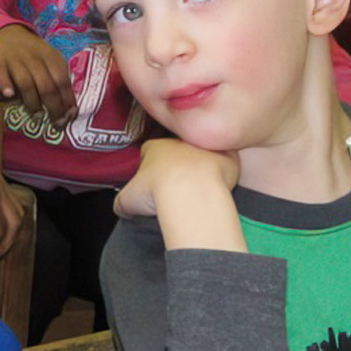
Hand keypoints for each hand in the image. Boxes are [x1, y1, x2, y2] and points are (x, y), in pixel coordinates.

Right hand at [0, 24, 76, 127]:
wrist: (6, 34)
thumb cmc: (33, 52)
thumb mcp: (49, 57)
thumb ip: (58, 76)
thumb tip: (69, 104)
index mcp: (50, 56)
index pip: (62, 80)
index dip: (67, 99)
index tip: (70, 115)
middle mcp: (34, 58)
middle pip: (46, 85)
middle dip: (54, 106)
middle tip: (57, 122)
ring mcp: (15, 60)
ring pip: (26, 83)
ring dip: (33, 102)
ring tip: (38, 116)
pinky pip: (1, 74)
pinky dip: (5, 84)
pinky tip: (9, 95)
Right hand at [115, 139, 239, 219]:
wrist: (191, 191)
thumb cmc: (156, 191)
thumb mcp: (126, 200)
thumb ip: (122, 202)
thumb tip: (122, 207)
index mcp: (155, 147)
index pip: (148, 151)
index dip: (148, 167)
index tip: (151, 184)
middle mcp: (180, 142)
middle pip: (177, 152)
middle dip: (176, 167)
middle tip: (175, 190)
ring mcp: (205, 148)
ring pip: (202, 156)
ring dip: (200, 170)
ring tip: (197, 192)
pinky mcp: (228, 157)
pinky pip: (226, 164)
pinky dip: (223, 174)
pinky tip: (217, 190)